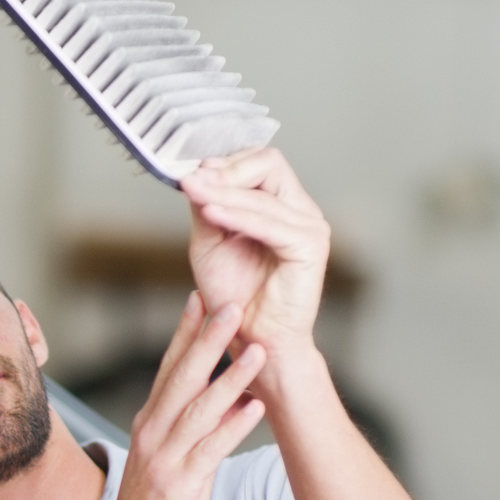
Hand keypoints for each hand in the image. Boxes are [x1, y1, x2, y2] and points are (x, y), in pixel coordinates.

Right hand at [96, 294, 268, 499]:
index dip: (185, 332)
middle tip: (230, 305)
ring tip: (257, 351)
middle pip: (182, 378)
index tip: (201, 298)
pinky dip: (233, 427)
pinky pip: (210, 450)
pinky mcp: (178, 484)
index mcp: (149, 423)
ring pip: (199, 409)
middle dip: (207, 339)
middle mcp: (152, 433)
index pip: (167, 368)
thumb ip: (192, 426)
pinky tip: (255, 408)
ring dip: (231, 377)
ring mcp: (163, 458)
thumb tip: (229, 396)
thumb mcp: (168, 459)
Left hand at [181, 147, 330, 358]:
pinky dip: (237, 215)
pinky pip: (270, 223)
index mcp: (281, 205)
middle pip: (270, 162)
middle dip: (226, 170)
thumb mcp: (210, 242)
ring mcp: (310, 226)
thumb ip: (207, 207)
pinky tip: (210, 212)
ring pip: (264, 193)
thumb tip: (198, 173)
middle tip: (192, 179)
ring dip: (222, 191)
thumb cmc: (234, 296)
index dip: (224, 162)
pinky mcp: (310, 247)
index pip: (259, 160)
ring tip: (192, 191)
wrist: (252, 339)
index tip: (190, 171)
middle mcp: (300, 210)